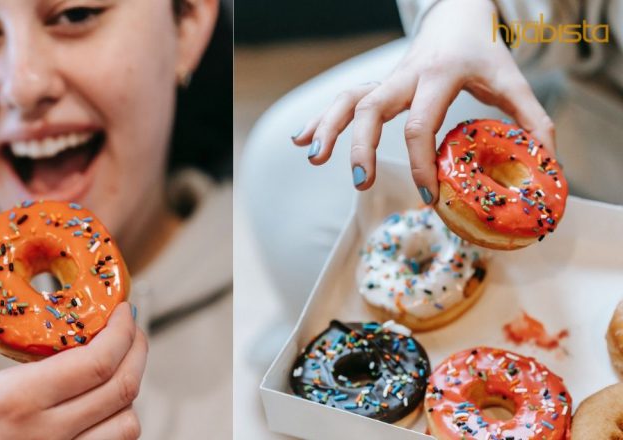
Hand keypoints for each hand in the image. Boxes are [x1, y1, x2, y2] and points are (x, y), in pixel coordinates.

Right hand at [0, 279, 146, 439]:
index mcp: (13, 400)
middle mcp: (43, 435)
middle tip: (131, 327)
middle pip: (122, 389)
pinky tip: (103, 400)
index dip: (123, 332)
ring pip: (126, 425)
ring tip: (118, 364)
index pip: (96, 363)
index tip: (124, 309)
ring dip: (129, 390)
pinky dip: (117, 421)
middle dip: (138, 349)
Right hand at [291, 0, 555, 203]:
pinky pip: (343, 101)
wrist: (457, 17)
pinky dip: (320, 121)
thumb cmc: (482, 52)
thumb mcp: (511, 80)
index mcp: (438, 76)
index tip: (428, 195)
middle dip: (359, 146)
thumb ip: (532, 119)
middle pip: (370, 107)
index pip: (420, 123)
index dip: (420, 162)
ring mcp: (387, 80)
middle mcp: (405, 76)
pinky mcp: (378, 86)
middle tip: (360, 182)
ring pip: (348, 100)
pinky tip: (302, 142)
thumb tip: (546, 164)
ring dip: (327, 128)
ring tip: (312, 157)